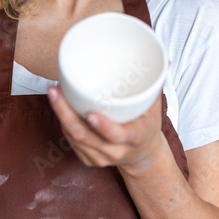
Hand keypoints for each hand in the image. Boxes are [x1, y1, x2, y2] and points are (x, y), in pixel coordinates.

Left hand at [47, 85, 166, 173]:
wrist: (142, 155)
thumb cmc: (147, 125)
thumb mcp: (155, 108)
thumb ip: (156, 84)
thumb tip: (164, 59)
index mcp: (135, 138)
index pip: (118, 135)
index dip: (104, 127)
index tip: (91, 114)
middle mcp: (116, 151)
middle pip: (85, 136)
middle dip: (66, 113)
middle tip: (55, 90)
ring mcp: (101, 158)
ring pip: (74, 138)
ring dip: (60, 115)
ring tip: (53, 92)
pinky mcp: (89, 160)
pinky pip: (71, 142)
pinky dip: (63, 124)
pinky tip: (58, 106)